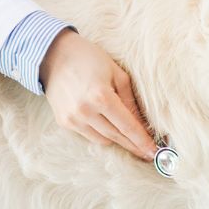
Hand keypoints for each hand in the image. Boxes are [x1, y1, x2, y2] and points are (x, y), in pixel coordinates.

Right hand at [39, 29, 157, 162]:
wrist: (54, 54)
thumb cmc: (89, 58)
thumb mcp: (116, 73)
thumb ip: (130, 100)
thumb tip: (142, 124)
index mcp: (101, 96)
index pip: (127, 126)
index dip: (142, 141)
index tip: (154, 152)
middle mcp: (85, 111)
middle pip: (116, 137)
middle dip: (133, 145)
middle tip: (148, 153)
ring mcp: (72, 118)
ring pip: (102, 140)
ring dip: (116, 139)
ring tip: (128, 137)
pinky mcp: (64, 122)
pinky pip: (87, 135)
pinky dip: (100, 132)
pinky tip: (106, 125)